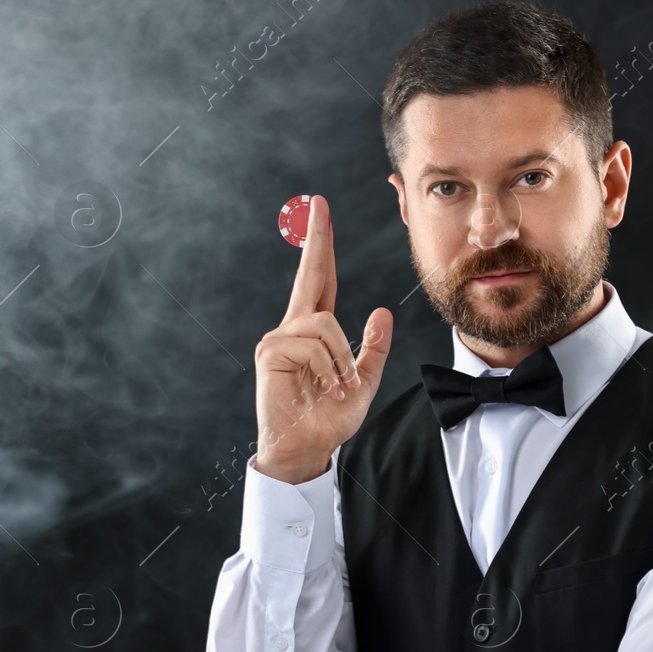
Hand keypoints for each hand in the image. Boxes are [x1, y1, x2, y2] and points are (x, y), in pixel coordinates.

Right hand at [255, 195, 392, 483]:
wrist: (305, 448)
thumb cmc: (329, 419)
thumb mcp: (364, 382)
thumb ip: (373, 348)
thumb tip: (382, 309)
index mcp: (314, 331)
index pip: (321, 281)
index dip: (322, 247)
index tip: (320, 211)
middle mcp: (293, 328)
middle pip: (309, 276)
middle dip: (316, 239)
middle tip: (319, 203)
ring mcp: (278, 339)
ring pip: (324, 323)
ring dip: (341, 358)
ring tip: (340, 386)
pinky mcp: (270, 353)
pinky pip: (313, 344)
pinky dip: (329, 367)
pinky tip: (327, 388)